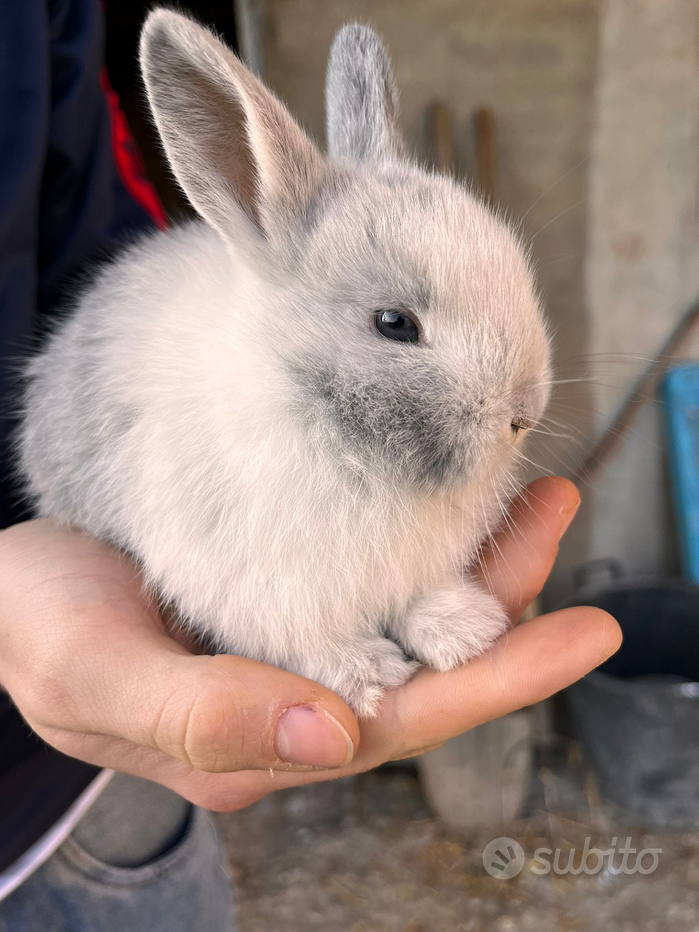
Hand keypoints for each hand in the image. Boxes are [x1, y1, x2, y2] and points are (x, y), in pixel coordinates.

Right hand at [0, 478, 620, 810]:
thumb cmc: (34, 628)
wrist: (4, 586)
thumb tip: (331, 739)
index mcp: (260, 743)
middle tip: (558, 507)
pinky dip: (424, 541)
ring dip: (478, 560)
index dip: (499, 681)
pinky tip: (452, 497)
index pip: (403, 720)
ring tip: (533, 491)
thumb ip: (202, 718)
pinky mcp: (285, 598)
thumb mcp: (95, 672)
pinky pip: (375, 578)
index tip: (583, 635)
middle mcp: (293, 702)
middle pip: (427, 662)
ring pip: (409, 616)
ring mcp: (294, 648)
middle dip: (509, 599)